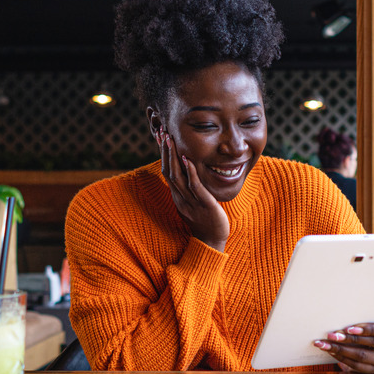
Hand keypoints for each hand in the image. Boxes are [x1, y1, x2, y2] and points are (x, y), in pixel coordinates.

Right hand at [157, 128, 229, 251]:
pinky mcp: (203, 204)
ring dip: (172, 156)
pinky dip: (189, 171)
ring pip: (177, 176)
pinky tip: (187, 158)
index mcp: (178, 196)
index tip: (162, 137)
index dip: (164, 154)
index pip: (167, 171)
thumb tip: (188, 174)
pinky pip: (194, 186)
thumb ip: (189, 189)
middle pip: (168, 170)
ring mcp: (190, 200)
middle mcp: (181, 197)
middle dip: (165, 150)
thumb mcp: (194, 202)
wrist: (212, 241)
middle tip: (162, 131)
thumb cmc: (206, 221)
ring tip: (170, 139)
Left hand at [313, 309, 373, 373]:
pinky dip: (342, 357)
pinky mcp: (373, 371)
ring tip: (325, 344)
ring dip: (340, 349)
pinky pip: (356, 365)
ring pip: (360, 356)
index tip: (349, 329)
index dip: (366, 329)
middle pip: (369, 343)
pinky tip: (331, 351)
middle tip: (331, 335)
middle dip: (348, 339)